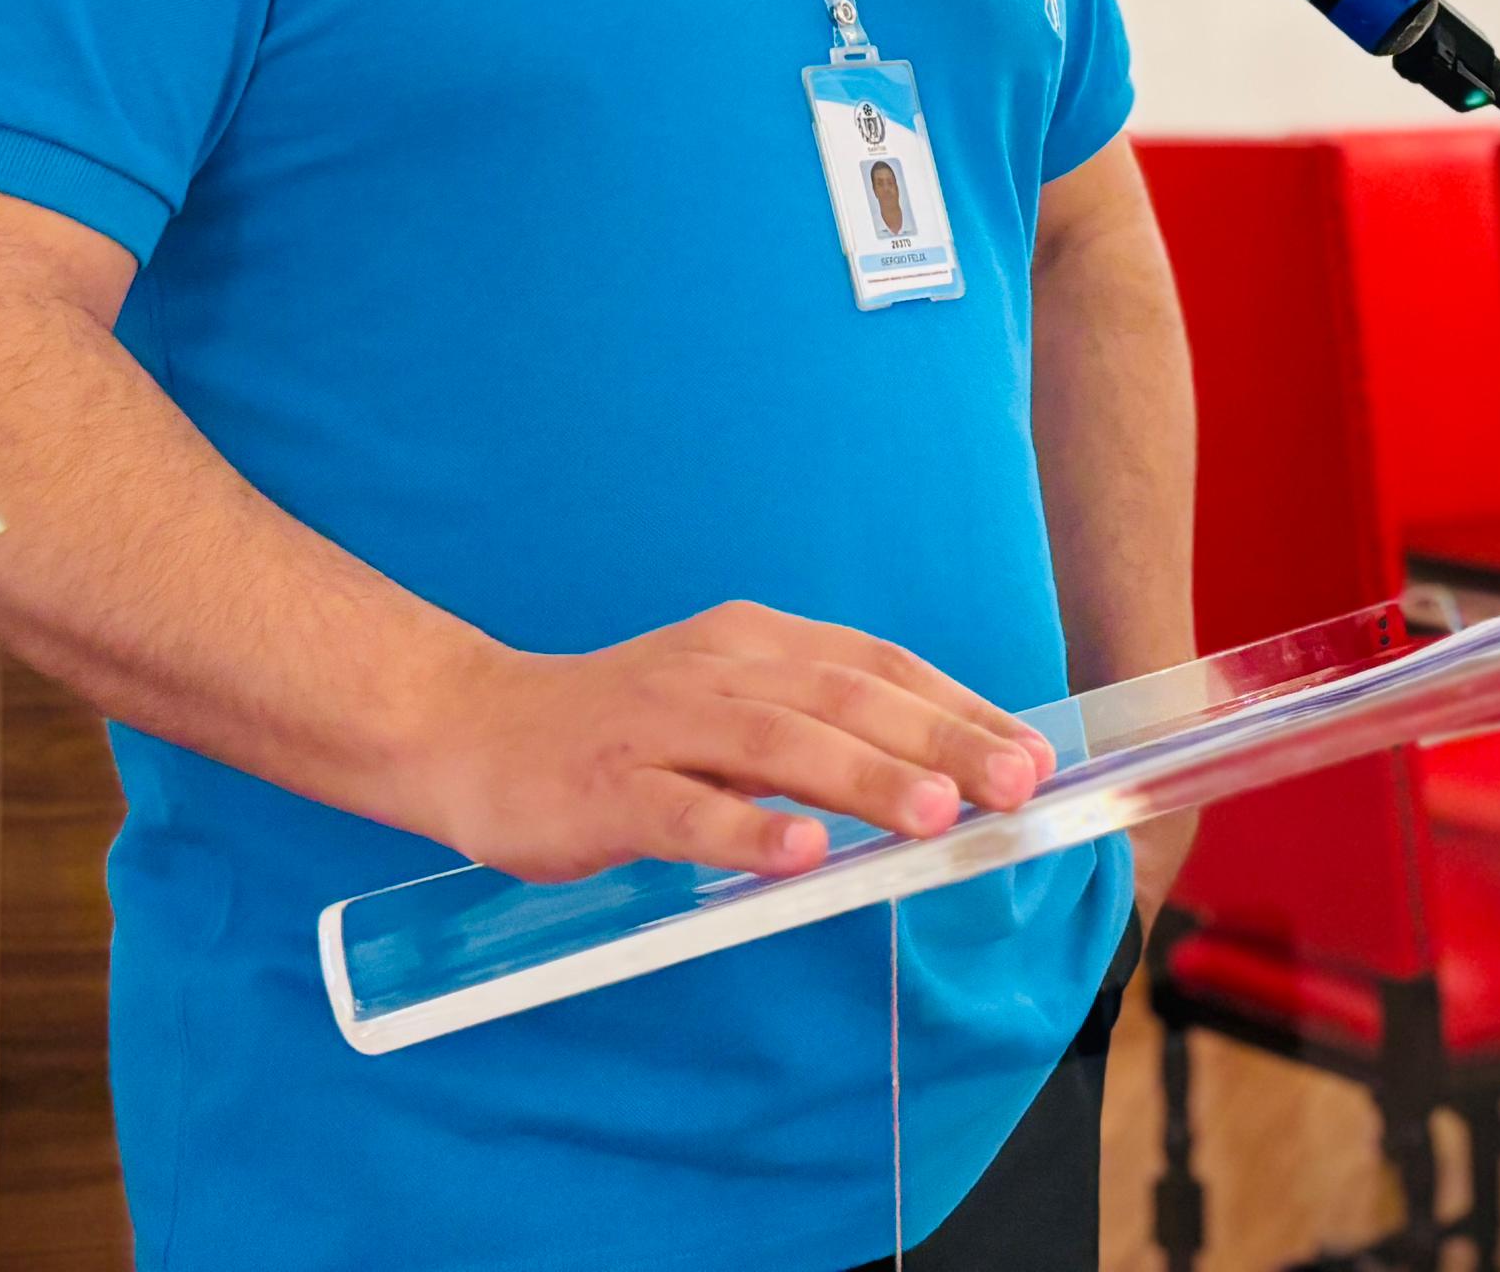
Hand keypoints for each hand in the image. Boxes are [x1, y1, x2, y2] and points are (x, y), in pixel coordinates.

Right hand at [413, 601, 1054, 884]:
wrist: (466, 728)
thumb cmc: (618, 731)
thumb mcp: (723, 707)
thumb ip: (812, 733)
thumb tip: (938, 776)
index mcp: (752, 644)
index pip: (874, 665)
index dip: (957, 704)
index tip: (1032, 753)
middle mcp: (715, 672)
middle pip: (843, 699)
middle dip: (938, 741)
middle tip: (1015, 784)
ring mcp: (658, 727)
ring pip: (776, 746)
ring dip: (863, 779)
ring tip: (936, 816)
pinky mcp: (605, 788)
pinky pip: (684, 811)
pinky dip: (745, 831)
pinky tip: (801, 856)